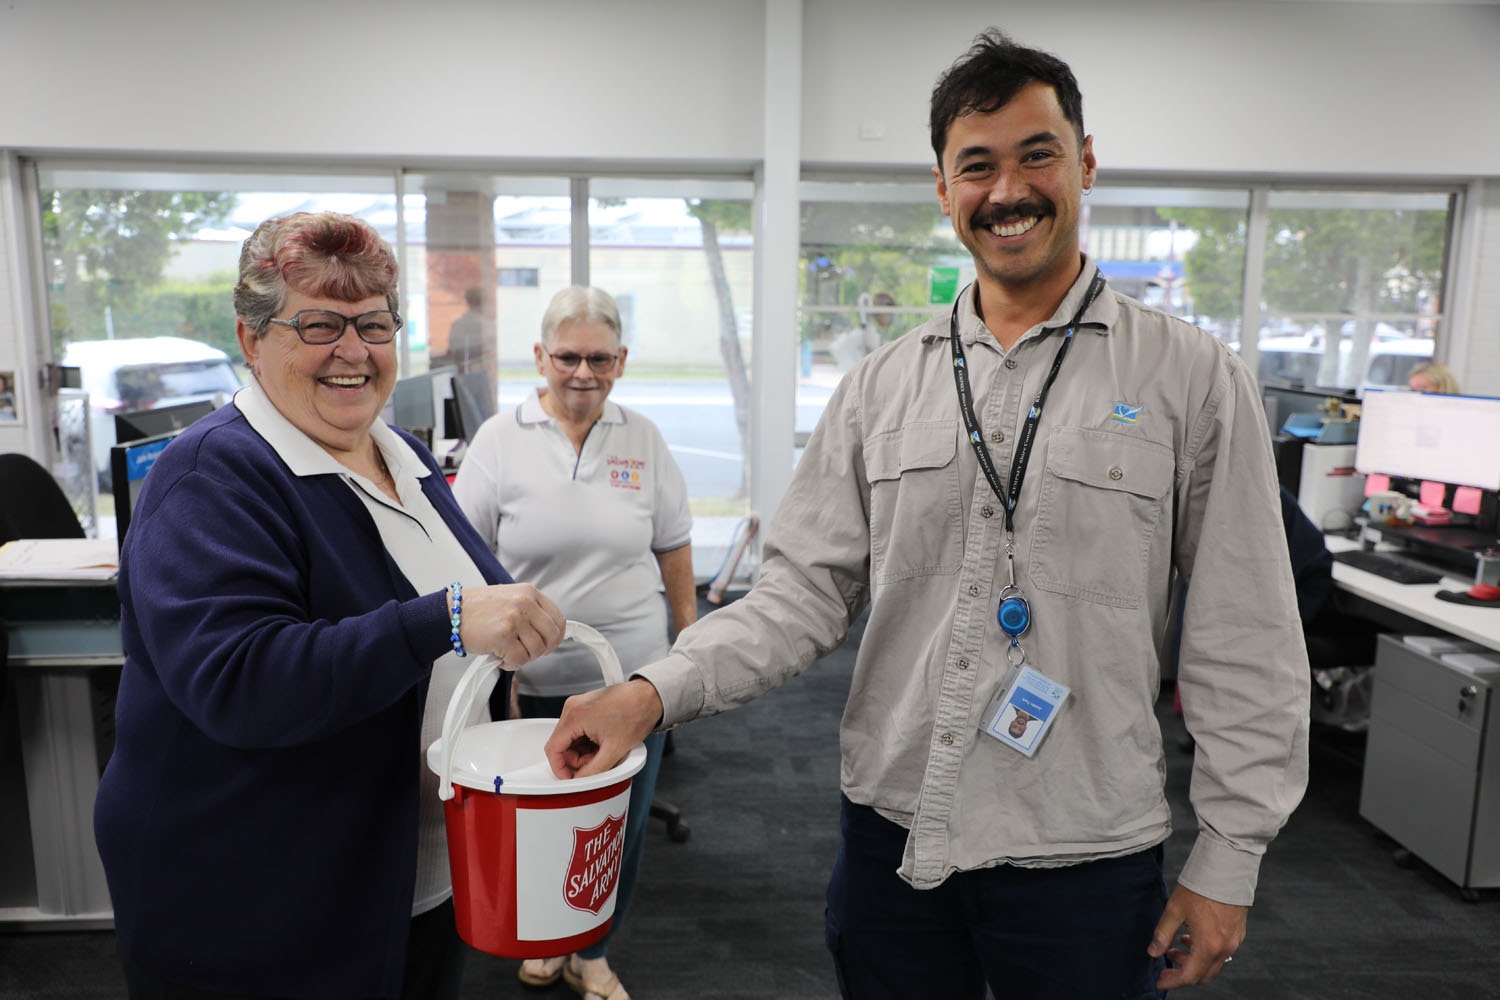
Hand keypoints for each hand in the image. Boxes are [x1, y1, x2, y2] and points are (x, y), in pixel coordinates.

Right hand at [458, 583, 564, 667]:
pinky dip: (512, 664)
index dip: (555, 636)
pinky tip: (501, 658)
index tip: (548, 643)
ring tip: (509, 653)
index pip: (558, 618)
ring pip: (537, 650)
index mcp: (529, 592)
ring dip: (525, 657)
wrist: (450, 613)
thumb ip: (530, 610)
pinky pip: (520, 660)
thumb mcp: (509, 598)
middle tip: (529, 652)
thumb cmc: (475, 608)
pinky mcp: (503, 636)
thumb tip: (548, 631)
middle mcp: (525, 603)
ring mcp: (515, 619)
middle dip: (543, 650)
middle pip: (552, 636)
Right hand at [544, 678, 663, 778]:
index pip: (553, 749)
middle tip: (594, 763)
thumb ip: (593, 770)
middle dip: (576, 759)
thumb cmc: (636, 713)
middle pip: (561, 743)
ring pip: (570, 738)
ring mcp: (579, 705)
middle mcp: (573, 708)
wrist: (649, 697)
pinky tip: (603, 742)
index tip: (569, 777)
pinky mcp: (586, 706)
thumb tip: (581, 780)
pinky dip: (587, 740)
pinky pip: (578, 730)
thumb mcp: (614, 750)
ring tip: (603, 751)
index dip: (559, 768)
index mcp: (575, 716)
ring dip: (582, 751)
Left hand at [1149, 884, 1246, 989]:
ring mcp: (1234, 941)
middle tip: (1166, 964)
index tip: (1160, 980)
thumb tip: (1153, 952)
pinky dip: (1205, 952)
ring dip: (1193, 961)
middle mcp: (1225, 948)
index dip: (1172, 981)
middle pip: (1203, 975)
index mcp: (1208, 946)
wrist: (1227, 870)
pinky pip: (1221, 952)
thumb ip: (1163, 934)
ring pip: (1212, 964)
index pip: (1189, 976)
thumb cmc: (1201, 887)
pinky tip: (1192, 937)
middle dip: (1183, 973)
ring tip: (1176, 947)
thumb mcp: (1174, 909)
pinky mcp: (1238, 933)